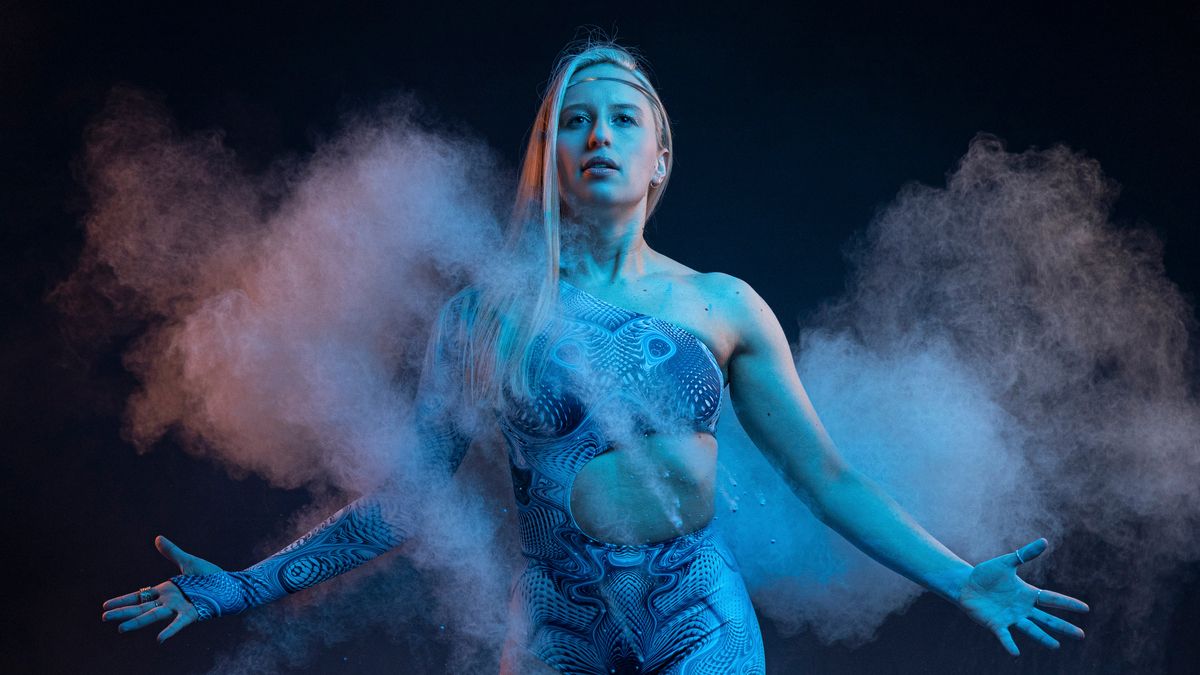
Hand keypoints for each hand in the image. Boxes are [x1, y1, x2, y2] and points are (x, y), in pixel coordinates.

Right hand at [101, 535, 223, 641]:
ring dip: (138, 622)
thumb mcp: (188, 562)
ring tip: (121, 629)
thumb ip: (172, 552)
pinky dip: (170, 630)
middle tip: (104, 618)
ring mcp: (180, 608)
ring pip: (154, 616)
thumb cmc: (211, 577)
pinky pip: (179, 623)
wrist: (232, 586)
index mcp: (166, 590)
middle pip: (141, 607)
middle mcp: (170, 601)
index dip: (123, 600)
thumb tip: (157, 538)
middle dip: (123, 612)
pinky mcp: (194, 613)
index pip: (139, 596)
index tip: (105, 606)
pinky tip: (160, 639)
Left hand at [956, 538, 1088, 654]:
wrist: (965, 585)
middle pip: (1047, 618)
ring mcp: (1010, 618)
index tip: (1086, 608)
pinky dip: (1009, 644)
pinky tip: (1015, 653)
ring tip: (1056, 646)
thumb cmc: (986, 574)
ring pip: (1030, 629)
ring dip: (1043, 638)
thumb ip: (1025, 554)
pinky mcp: (995, 624)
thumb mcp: (1006, 562)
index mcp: (1028, 594)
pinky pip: (1004, 636)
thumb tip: (1045, 541)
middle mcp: (1022, 609)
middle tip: (1081, 635)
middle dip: (1063, 627)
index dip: (1068, 603)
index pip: (1052, 598)